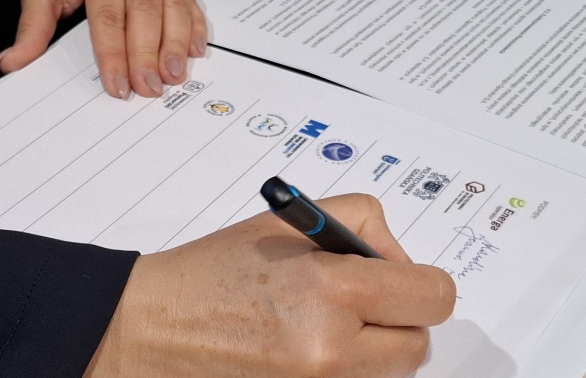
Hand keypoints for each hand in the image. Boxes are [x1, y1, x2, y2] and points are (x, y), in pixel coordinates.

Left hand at [0, 0, 207, 97]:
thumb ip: (32, 29)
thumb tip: (11, 64)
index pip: (109, 13)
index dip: (114, 52)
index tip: (117, 85)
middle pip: (146, 11)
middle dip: (148, 54)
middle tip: (148, 88)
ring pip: (174, 6)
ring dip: (176, 45)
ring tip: (173, 76)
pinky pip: (189, 1)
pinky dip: (194, 28)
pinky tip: (193, 52)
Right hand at [84, 194, 455, 376]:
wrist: (152, 329)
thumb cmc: (212, 272)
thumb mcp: (288, 222)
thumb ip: (360, 224)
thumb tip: (399, 259)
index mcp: (331, 289)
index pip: (432, 296)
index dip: (420, 282)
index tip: (401, 278)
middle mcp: (332, 350)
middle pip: (417, 345)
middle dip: (396, 319)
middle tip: (358, 300)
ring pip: (389, 373)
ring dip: (372, 349)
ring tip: (321, 323)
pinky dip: (344, 370)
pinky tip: (304, 347)